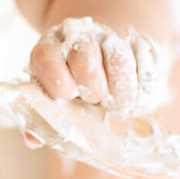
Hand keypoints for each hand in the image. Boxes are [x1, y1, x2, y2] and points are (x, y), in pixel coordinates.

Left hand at [27, 17, 171, 116]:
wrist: (103, 73)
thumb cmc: (71, 95)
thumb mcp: (51, 103)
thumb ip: (39, 120)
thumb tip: (32, 139)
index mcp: (50, 50)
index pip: (46, 54)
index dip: (53, 73)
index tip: (63, 94)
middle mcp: (78, 38)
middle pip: (84, 51)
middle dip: (90, 81)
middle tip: (95, 99)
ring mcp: (109, 39)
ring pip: (118, 54)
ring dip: (122, 84)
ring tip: (120, 105)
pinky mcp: (138, 44)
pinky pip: (146, 56)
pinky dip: (144, 80)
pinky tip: (140, 94)